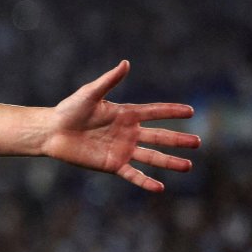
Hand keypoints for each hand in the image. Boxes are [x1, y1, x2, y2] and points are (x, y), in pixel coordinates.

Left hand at [43, 61, 200, 190]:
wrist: (52, 131)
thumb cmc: (69, 109)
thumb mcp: (90, 94)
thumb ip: (109, 81)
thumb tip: (126, 63)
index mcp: (125, 114)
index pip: (154, 112)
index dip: (171, 112)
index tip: (191, 111)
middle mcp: (128, 133)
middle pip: (159, 136)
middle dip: (178, 139)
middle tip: (198, 142)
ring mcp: (121, 149)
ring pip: (151, 157)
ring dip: (169, 162)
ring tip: (188, 166)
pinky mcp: (112, 164)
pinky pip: (132, 174)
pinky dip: (145, 182)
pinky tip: (160, 188)